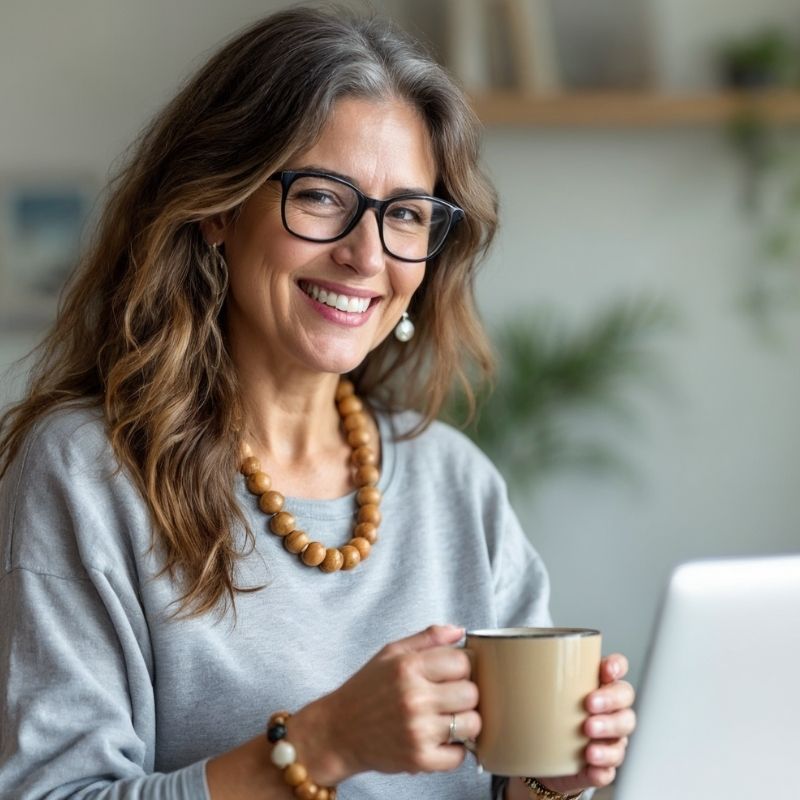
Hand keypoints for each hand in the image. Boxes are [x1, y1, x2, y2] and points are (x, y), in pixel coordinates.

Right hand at [292, 624, 480, 783]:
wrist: (338, 731)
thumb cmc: (366, 689)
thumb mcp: (391, 653)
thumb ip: (427, 638)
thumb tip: (460, 631)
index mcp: (408, 667)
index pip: (462, 662)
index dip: (461, 667)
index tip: (451, 673)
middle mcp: (414, 698)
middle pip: (471, 693)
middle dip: (464, 693)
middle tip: (448, 696)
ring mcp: (418, 731)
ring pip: (471, 724)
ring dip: (464, 721)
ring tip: (446, 717)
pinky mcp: (419, 759)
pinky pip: (459, 756)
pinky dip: (455, 749)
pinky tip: (440, 738)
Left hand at [531, 653, 635, 796]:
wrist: (537, 760)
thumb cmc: (539, 716)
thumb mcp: (531, 691)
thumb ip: (520, 671)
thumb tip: (481, 651)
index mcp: (593, 684)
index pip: (616, 668)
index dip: (616, 666)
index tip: (605, 669)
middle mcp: (607, 709)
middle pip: (624, 699)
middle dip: (610, 700)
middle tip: (588, 704)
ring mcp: (608, 739)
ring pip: (623, 733)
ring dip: (608, 732)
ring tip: (587, 735)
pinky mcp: (600, 767)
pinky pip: (611, 769)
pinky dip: (603, 768)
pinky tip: (591, 765)